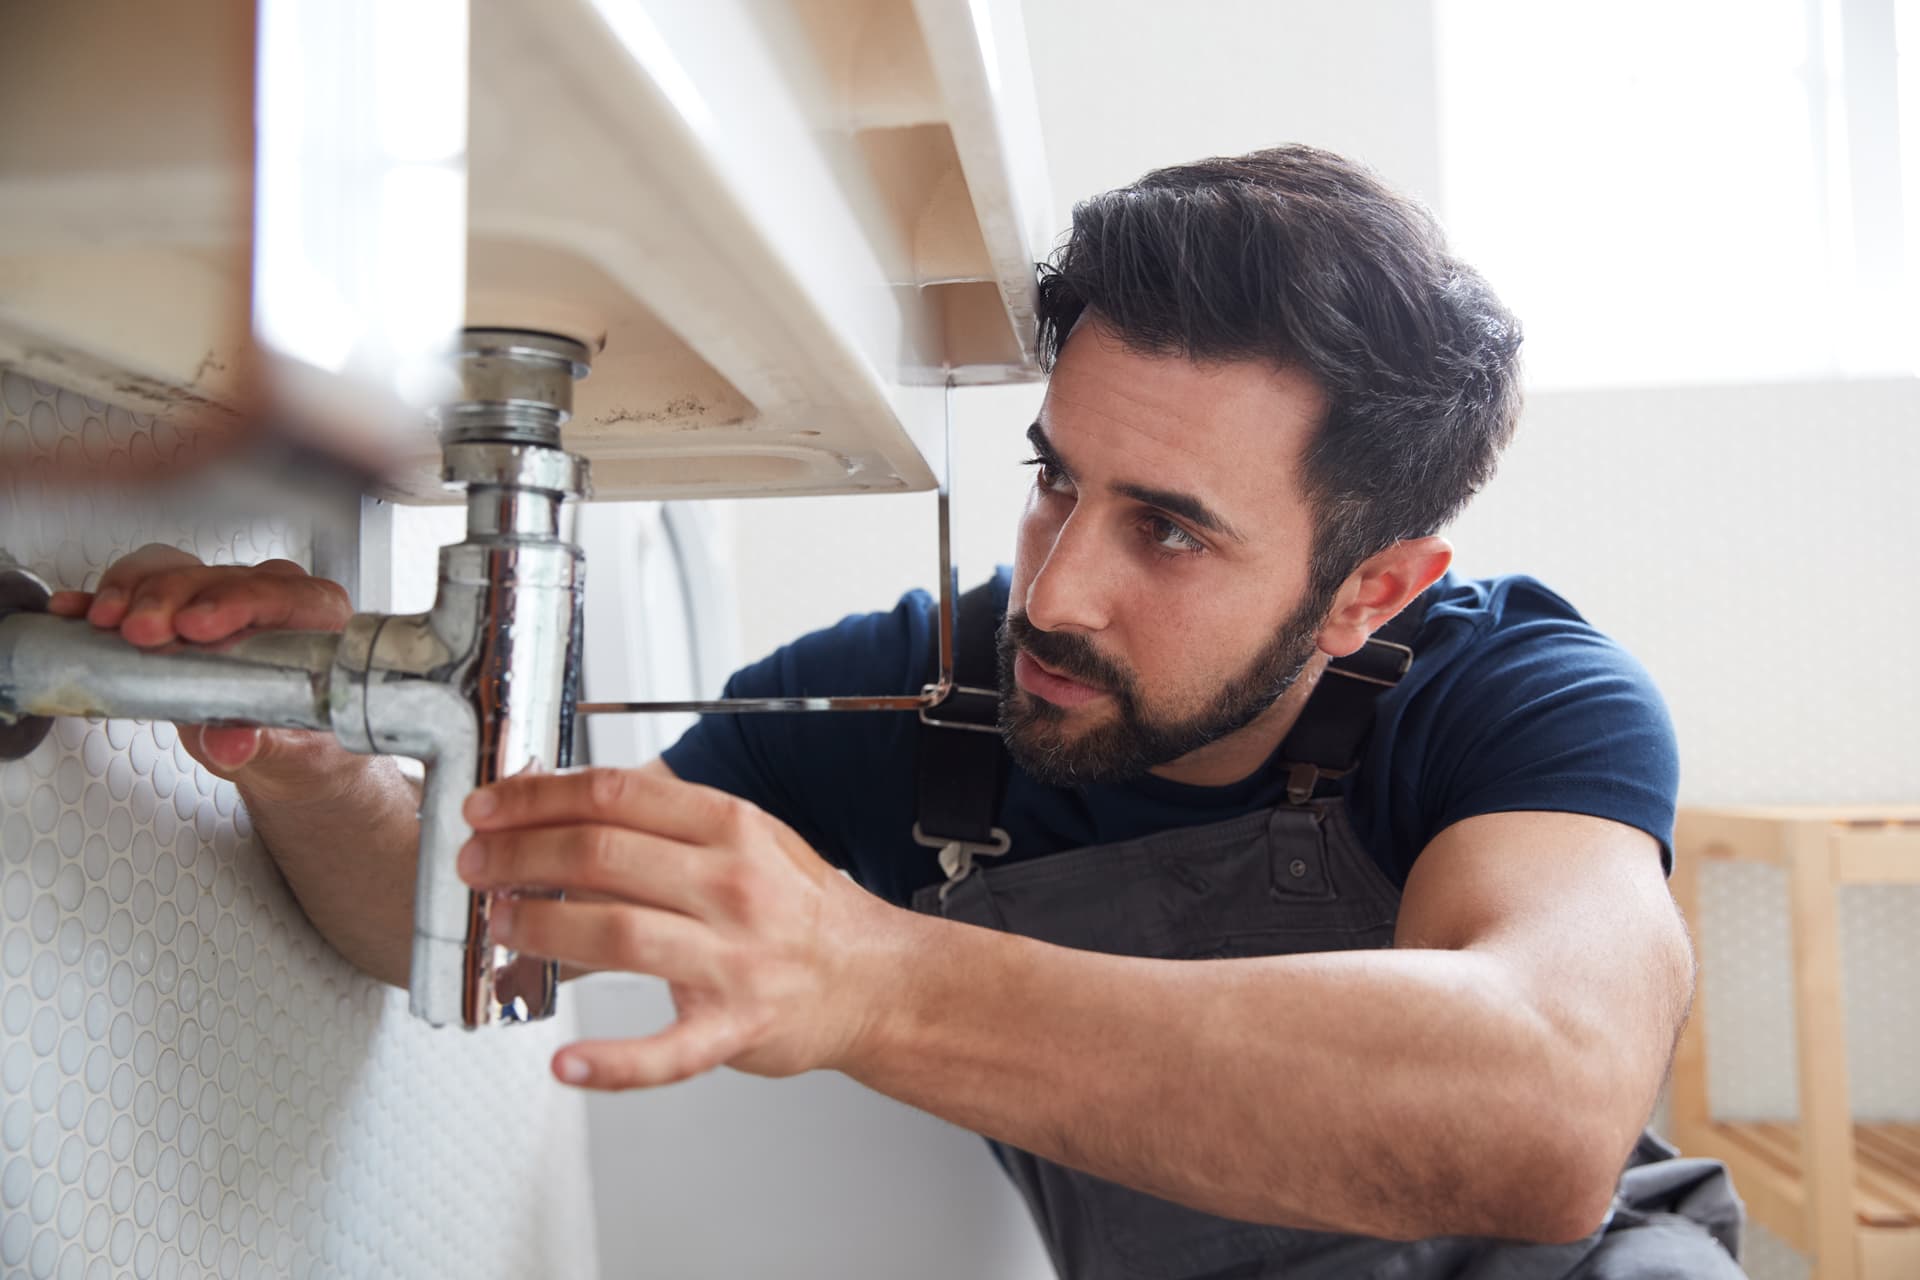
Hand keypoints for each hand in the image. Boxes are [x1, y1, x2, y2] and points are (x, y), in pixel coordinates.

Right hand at [46, 543, 361, 801]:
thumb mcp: (289, 751)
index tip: (196, 626)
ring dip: (133, 593)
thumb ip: (261, 743)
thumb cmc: (302, 741)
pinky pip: (140, 588)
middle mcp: (271, 595)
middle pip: (217, 579)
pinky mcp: (178, 607)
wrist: (285, 753)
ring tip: (106, 622)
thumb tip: (233, 743)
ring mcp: (221, 596)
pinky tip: (78, 611)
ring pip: (174, 572)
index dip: (235, 604)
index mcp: (317, 616)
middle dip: (172, 599)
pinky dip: (106, 598)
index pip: (281, 594)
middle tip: (140, 631)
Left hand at [458, 767, 893, 1089]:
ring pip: (618, 934)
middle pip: (603, 855)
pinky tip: (566, 1063)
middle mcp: (732, 886)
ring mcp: (733, 960)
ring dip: (541, 928)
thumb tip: (573, 800)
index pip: (618, 795)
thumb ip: (670, 817)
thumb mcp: (751, 836)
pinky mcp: (733, 1029)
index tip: (490, 807)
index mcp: (731, 829)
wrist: (872, 979)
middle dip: (520, 855)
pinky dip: (613, 1063)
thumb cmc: (802, 909)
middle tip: (476, 864)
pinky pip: (666, 1051)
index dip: (538, 797)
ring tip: (501, 924)